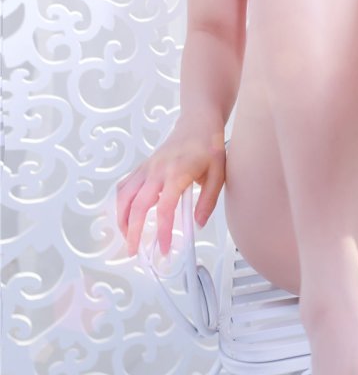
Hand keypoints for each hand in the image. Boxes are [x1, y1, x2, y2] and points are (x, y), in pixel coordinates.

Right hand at [116, 125, 225, 256]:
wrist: (198, 122)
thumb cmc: (208, 146)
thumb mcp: (218, 174)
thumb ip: (208, 201)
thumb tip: (197, 224)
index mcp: (177, 173)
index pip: (164, 208)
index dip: (162, 231)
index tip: (164, 249)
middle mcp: (157, 171)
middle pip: (136, 205)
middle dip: (132, 232)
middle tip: (134, 252)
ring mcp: (147, 168)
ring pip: (124, 196)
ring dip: (122, 219)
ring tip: (128, 237)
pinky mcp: (142, 167)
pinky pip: (124, 186)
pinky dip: (121, 204)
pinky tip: (126, 215)